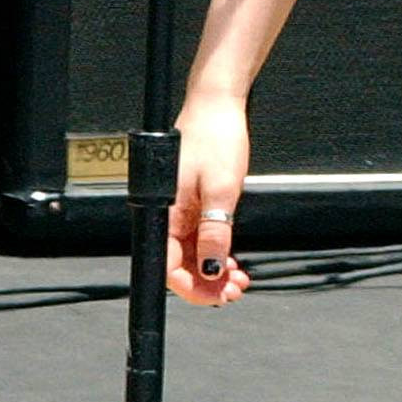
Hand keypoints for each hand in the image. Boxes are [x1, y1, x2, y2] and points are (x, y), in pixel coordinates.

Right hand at [169, 92, 252, 305]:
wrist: (217, 104)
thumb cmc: (215, 136)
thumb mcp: (223, 190)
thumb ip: (215, 233)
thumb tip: (211, 269)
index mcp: (163, 213)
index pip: (168, 267)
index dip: (193, 289)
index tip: (218, 298)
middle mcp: (165, 214)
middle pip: (178, 265)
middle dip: (206, 283)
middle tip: (235, 291)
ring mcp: (177, 210)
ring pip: (190, 254)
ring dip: (212, 271)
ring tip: (238, 279)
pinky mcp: (189, 203)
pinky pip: (197, 238)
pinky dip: (214, 252)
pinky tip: (230, 261)